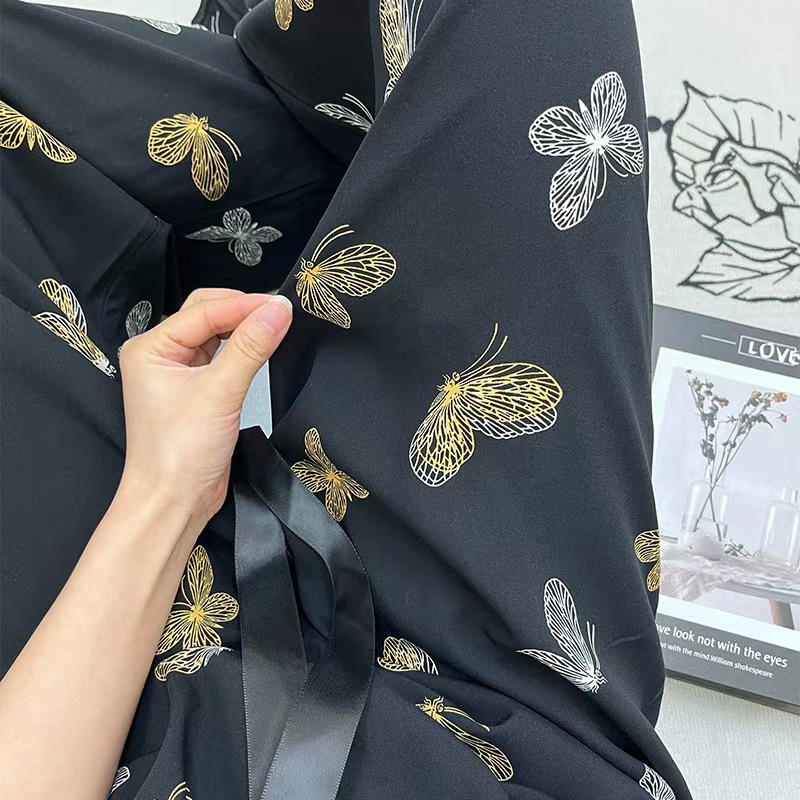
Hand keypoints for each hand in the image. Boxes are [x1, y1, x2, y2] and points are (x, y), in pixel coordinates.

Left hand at [118, 289, 292, 528]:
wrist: (174, 502)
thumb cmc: (178, 454)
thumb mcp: (220, 392)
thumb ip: (251, 347)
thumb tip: (278, 310)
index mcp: (151, 348)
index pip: (204, 311)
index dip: (244, 305)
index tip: (282, 304)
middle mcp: (161, 355)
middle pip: (208, 315)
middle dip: (244, 311)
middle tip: (282, 312)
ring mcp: (179, 373)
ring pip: (217, 335)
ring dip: (245, 329)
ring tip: (278, 326)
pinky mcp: (199, 391)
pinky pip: (224, 358)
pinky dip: (245, 350)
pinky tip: (264, 348)